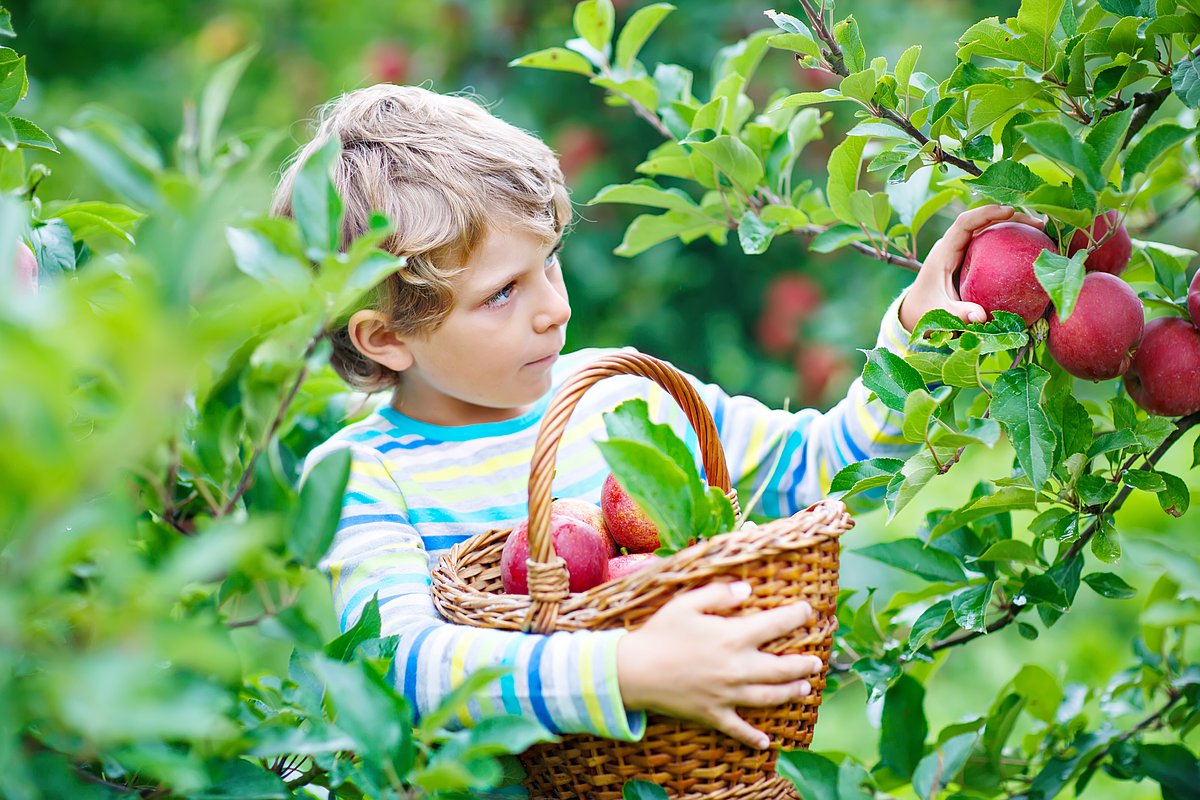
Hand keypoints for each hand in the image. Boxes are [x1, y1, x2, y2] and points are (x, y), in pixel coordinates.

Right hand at [616, 581, 822, 749]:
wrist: (634, 672)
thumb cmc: (659, 634)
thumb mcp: (686, 603)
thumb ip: (719, 593)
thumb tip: (747, 588)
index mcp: (733, 637)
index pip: (776, 624)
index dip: (796, 615)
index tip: (807, 610)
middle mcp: (737, 668)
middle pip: (782, 668)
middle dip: (804, 664)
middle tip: (817, 661)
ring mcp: (727, 694)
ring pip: (770, 697)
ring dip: (791, 692)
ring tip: (805, 688)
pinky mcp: (714, 713)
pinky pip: (739, 728)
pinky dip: (754, 737)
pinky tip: (766, 742)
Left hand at [899, 204, 1044, 330]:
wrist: (915, 312)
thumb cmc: (923, 311)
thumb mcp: (937, 314)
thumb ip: (957, 314)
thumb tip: (981, 317)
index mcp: (943, 252)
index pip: (964, 223)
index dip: (986, 214)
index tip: (1009, 211)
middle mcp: (954, 246)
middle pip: (983, 222)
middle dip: (1010, 217)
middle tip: (1038, 223)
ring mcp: (964, 252)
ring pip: (991, 231)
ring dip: (1015, 227)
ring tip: (1042, 231)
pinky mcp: (972, 261)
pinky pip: (994, 246)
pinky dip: (1012, 244)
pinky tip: (1034, 251)